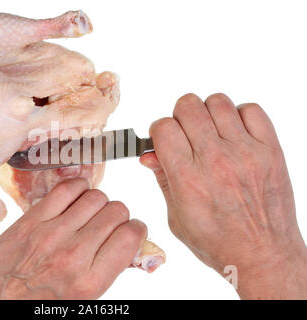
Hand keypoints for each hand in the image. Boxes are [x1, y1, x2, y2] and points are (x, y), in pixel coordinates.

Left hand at [0, 178, 146, 298]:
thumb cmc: (41, 304)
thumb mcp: (82, 300)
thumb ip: (108, 271)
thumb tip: (132, 246)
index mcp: (89, 282)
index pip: (130, 236)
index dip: (136, 230)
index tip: (129, 231)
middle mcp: (72, 255)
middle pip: (115, 212)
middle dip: (118, 216)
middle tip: (108, 223)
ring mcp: (49, 234)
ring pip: (94, 197)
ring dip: (99, 202)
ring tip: (90, 213)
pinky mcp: (30, 221)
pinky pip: (66, 189)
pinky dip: (77, 188)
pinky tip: (75, 199)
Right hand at [140, 93, 306, 298]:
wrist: (263, 256)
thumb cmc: (218, 242)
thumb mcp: (177, 218)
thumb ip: (163, 180)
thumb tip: (149, 155)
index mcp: (188, 179)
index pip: (164, 128)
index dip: (159, 131)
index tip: (163, 140)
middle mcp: (216, 161)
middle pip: (188, 107)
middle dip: (180, 117)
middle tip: (185, 134)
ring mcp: (245, 153)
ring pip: (217, 102)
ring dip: (207, 113)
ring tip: (210, 132)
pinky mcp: (270, 151)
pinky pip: (252, 110)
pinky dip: (239, 115)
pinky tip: (234, 134)